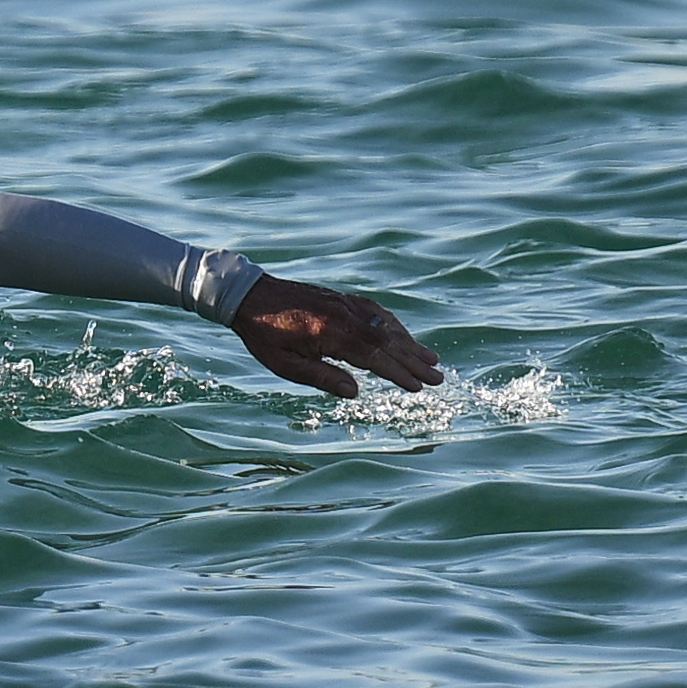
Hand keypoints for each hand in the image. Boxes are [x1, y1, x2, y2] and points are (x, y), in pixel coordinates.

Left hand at [236, 276, 439, 393]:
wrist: (247, 295)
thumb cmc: (263, 335)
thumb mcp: (285, 364)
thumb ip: (322, 377)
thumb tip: (356, 392)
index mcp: (329, 335)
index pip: (373, 358)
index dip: (398, 373)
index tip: (419, 385)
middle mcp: (342, 316)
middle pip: (387, 341)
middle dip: (414, 360)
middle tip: (439, 376)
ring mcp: (344, 304)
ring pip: (385, 324)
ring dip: (410, 342)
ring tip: (431, 358)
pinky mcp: (341, 297)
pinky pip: (375, 310)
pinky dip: (393, 324)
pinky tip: (402, 335)